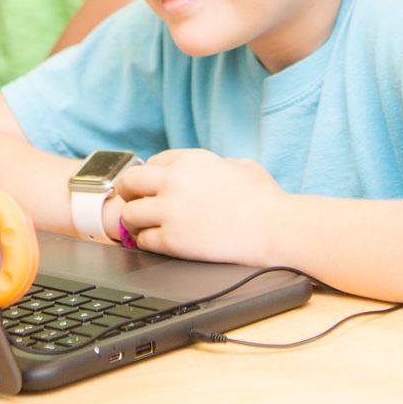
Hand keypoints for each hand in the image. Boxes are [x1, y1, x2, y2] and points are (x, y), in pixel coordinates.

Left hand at [113, 149, 286, 265]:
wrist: (273, 228)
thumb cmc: (265, 199)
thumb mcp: (241, 165)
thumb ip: (218, 164)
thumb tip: (214, 170)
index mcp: (191, 160)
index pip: (153, 162)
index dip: (152, 176)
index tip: (152, 187)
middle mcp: (174, 181)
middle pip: (129, 182)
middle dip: (129, 193)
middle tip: (134, 203)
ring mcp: (170, 211)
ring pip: (129, 214)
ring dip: (136, 221)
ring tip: (146, 227)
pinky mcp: (172, 240)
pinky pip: (143, 241)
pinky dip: (148, 243)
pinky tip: (160, 243)